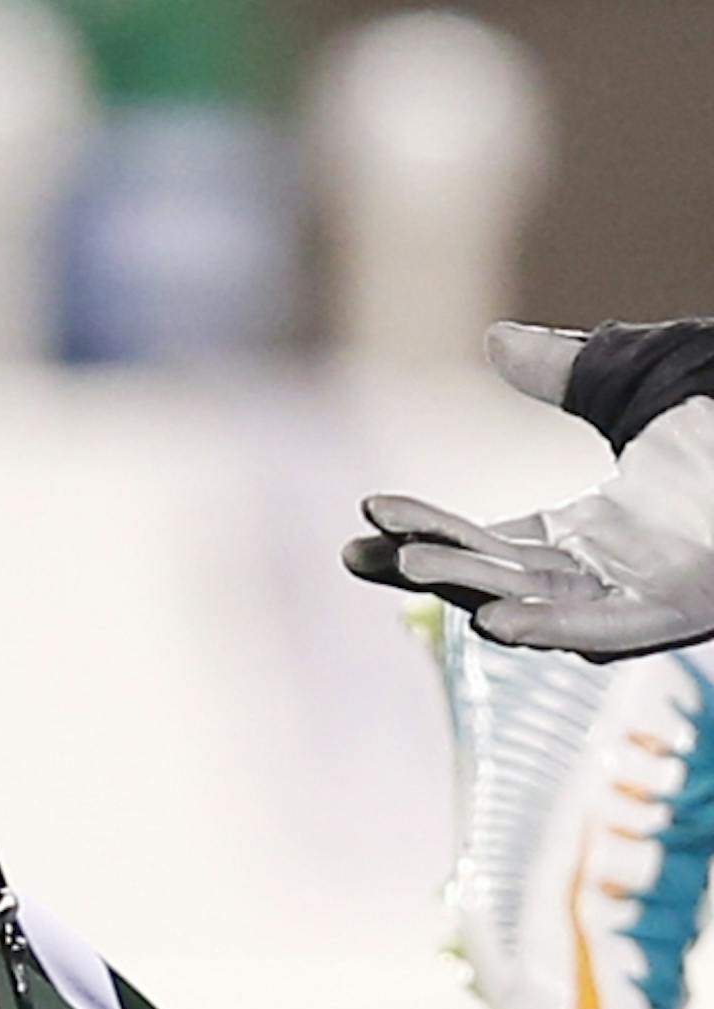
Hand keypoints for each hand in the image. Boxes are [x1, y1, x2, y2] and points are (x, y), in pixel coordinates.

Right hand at [344, 320, 713, 655]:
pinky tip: (494, 623)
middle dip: (427, 567)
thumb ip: (565, 372)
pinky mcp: (680, 609)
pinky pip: (605, 632)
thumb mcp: (639, 378)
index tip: (370, 513)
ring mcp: (641, 597)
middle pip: (494, 579)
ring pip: (538, 609)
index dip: (427, 528)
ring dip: (472, 593)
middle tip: (362, 554)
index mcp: (587, 533)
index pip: (486, 540)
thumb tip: (494, 341)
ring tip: (414, 572)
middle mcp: (604, 575)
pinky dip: (548, 630)